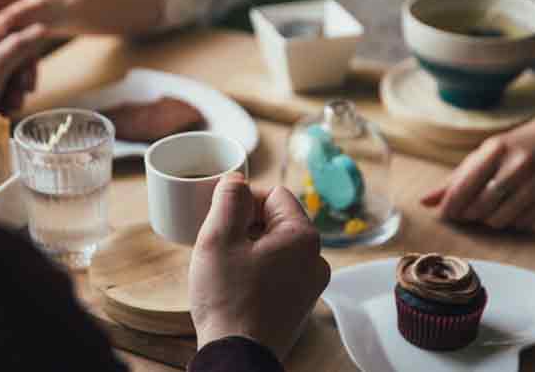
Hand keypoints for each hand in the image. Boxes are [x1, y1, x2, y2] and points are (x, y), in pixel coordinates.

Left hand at [0, 25, 46, 119]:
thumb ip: (19, 46)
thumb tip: (42, 27)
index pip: (16, 38)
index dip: (27, 62)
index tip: (27, 83)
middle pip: (12, 58)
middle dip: (18, 83)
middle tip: (17, 100)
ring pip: (5, 74)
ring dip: (11, 94)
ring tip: (5, 110)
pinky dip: (0, 99)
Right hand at [189, 173, 330, 360]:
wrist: (236, 356)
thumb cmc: (227, 300)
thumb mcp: (218, 238)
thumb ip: (228, 199)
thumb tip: (236, 180)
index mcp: (303, 237)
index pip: (274, 194)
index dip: (244, 199)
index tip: (222, 217)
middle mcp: (316, 258)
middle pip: (277, 219)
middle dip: (246, 224)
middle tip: (219, 243)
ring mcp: (311, 284)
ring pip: (277, 246)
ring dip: (251, 247)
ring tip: (226, 266)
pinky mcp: (300, 303)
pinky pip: (280, 270)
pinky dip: (258, 269)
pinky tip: (236, 284)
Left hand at [421, 108, 534, 228]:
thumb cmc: (515, 147)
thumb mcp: (484, 154)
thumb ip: (455, 179)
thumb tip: (424, 202)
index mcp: (496, 150)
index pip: (463, 186)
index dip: (450, 206)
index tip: (445, 215)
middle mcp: (519, 165)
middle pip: (480, 207)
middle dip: (468, 215)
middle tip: (467, 212)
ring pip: (501, 219)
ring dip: (489, 220)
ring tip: (489, 209)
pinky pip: (523, 223)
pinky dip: (512, 222)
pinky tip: (511, 209)